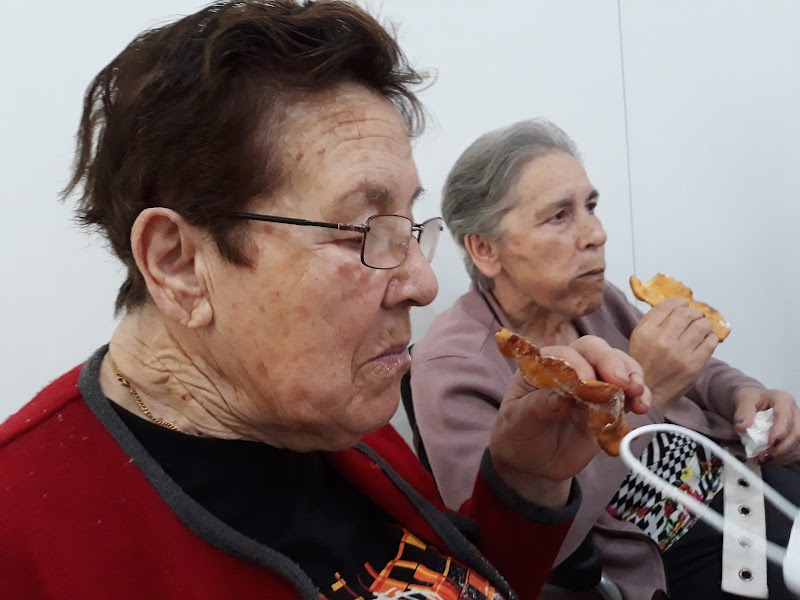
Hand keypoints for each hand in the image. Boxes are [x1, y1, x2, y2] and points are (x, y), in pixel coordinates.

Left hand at [489, 335, 650, 506]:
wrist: (533, 462)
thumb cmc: (519, 434)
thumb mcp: (519, 421)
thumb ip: (538, 407)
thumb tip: (563, 398)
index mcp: (543, 364)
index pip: (564, 354)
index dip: (578, 365)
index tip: (587, 382)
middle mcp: (571, 367)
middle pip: (595, 351)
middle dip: (612, 363)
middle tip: (624, 384)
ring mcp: (594, 384)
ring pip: (619, 367)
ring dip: (633, 379)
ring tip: (639, 399)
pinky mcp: (611, 404)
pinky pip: (630, 395)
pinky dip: (640, 399)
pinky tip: (642, 410)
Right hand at [628, 297, 717, 411]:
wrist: (648, 395)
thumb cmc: (644, 364)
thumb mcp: (639, 338)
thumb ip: (655, 320)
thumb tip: (679, 305)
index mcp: (645, 331)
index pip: (670, 305)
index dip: (680, 303)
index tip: (682, 307)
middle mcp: (662, 339)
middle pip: (688, 313)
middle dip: (694, 313)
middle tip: (693, 319)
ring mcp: (680, 352)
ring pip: (703, 325)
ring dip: (704, 324)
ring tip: (699, 330)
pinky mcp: (694, 364)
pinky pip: (711, 341)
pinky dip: (709, 338)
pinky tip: (703, 342)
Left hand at [733, 387, 799, 464]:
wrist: (754, 402)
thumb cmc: (751, 399)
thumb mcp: (743, 399)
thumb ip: (742, 412)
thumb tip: (741, 427)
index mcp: (783, 400)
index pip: (785, 416)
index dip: (780, 431)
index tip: (770, 443)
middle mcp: (794, 412)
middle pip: (797, 433)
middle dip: (781, 448)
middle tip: (763, 457)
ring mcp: (797, 425)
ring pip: (798, 444)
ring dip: (782, 455)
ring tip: (763, 459)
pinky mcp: (795, 436)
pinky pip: (796, 450)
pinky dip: (784, 458)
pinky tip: (770, 460)